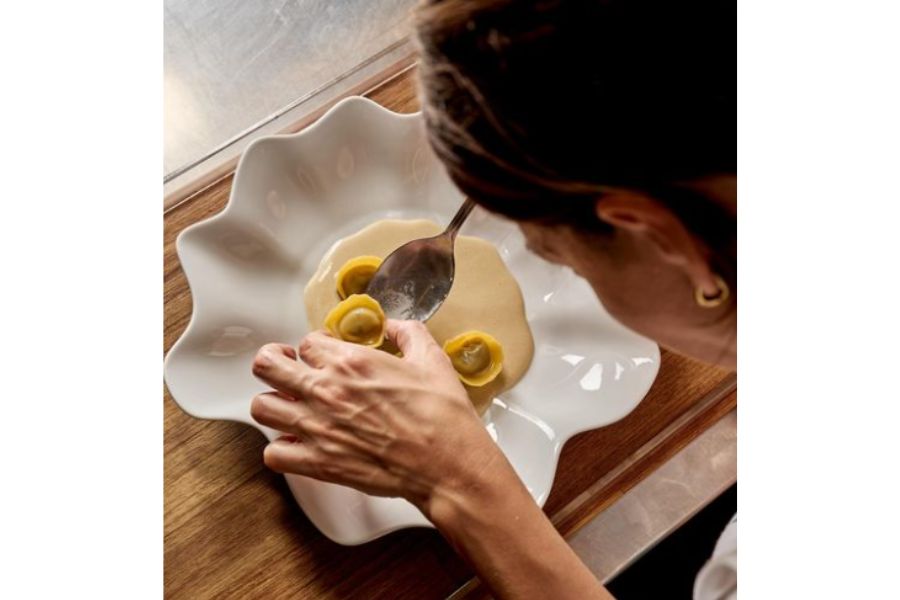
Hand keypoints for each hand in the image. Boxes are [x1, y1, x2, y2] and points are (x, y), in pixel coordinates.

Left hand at [249, 320, 509, 514]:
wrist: (447, 463)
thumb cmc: (443, 416)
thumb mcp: (432, 360)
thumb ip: (409, 334)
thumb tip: (396, 326)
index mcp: (352, 362)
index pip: (308, 342)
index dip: (315, 347)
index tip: (324, 355)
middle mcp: (327, 391)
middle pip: (268, 365)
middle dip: (276, 362)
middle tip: (288, 369)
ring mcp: (318, 428)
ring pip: (262, 407)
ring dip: (273, 403)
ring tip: (289, 406)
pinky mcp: (319, 463)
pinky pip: (274, 455)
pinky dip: (281, 450)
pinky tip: (299, 445)